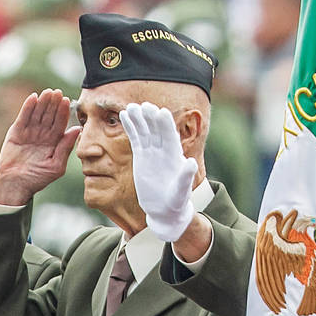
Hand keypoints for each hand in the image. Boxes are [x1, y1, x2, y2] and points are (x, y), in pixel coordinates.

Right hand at [0, 90, 79, 205]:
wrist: (15, 185)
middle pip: (49, 116)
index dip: (63, 112)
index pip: (60, 123)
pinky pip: (23, 117)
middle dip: (54, 104)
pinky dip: (28, 107)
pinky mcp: (16, 132)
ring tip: (48, 92)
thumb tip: (78, 129)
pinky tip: (34, 98)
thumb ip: (66, 147)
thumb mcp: (56, 165)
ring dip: (42, 103)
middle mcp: (42, 135)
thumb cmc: (38, 179)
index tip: (67, 100)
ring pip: (37, 114)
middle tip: (58, 92)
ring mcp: (29, 133)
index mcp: (54, 142)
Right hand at [120, 103, 197, 241]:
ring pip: (145, 131)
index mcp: (175, 156)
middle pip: (157, 130)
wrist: (165, 210)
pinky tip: (125, 115)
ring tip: (130, 107)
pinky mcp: (142, 156)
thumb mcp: (181, 191)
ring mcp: (153, 152)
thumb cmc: (176, 202)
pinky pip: (136, 138)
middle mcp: (164, 150)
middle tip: (144, 106)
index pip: (170, 137)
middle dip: (151, 118)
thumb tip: (191, 163)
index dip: (166, 125)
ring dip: (139, 119)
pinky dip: (131, 127)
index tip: (161, 112)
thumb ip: (185, 177)